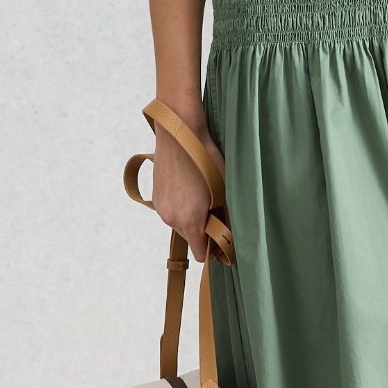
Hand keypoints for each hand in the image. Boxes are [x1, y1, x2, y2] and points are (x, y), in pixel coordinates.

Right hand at [152, 120, 224, 260]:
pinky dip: (180, 207)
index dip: (214, 249)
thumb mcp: (224, 189)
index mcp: (189, 220)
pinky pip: (171, 211)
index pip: (200, 253)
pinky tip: (189, 189)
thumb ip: (226, 216)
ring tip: (201, 195)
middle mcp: (171, 218)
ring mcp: (161, 208)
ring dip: (191, 217)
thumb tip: (231, 233)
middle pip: (190, 238)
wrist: (180, 134)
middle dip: (202, 229)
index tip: (223, 240)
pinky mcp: (156, 197)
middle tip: (214, 209)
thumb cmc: (206, 159)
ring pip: (180, 224)